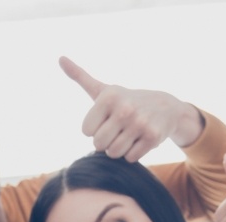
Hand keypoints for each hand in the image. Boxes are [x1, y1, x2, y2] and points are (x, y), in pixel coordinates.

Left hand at [59, 56, 203, 161]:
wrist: (165, 107)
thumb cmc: (125, 102)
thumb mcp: (103, 90)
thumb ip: (80, 77)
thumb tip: (60, 58)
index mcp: (109, 97)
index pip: (86, 131)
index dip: (95, 129)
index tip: (106, 119)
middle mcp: (125, 108)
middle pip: (98, 144)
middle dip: (106, 141)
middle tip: (118, 129)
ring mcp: (140, 122)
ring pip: (114, 153)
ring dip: (119, 148)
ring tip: (129, 134)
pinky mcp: (153, 136)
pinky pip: (131, 158)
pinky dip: (134, 152)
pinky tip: (141, 138)